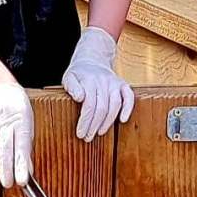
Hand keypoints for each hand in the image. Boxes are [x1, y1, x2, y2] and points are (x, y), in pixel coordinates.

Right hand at [0, 77, 34, 189]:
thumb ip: (26, 147)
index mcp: (22, 121)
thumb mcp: (27, 124)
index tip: (22, 181)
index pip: (22, 148)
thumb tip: (28, 170)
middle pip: (5, 149)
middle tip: (8, 183)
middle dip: (6, 169)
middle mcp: (6, 119)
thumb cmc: (16, 108)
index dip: (21, 166)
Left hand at [61, 25, 132, 142]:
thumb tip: (79, 97)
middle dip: (94, 125)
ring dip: (107, 122)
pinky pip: (129, 97)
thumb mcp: (68, 77)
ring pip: (114, 105)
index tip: (80, 133)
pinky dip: (127, 109)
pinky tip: (122, 120)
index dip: (85, 121)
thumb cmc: (79, 74)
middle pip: (101, 108)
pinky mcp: (123, 85)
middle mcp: (103, 81)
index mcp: (89, 80)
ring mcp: (114, 83)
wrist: (92, 59)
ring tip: (100, 133)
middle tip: (88, 137)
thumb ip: (71, 87)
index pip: (88, 105)